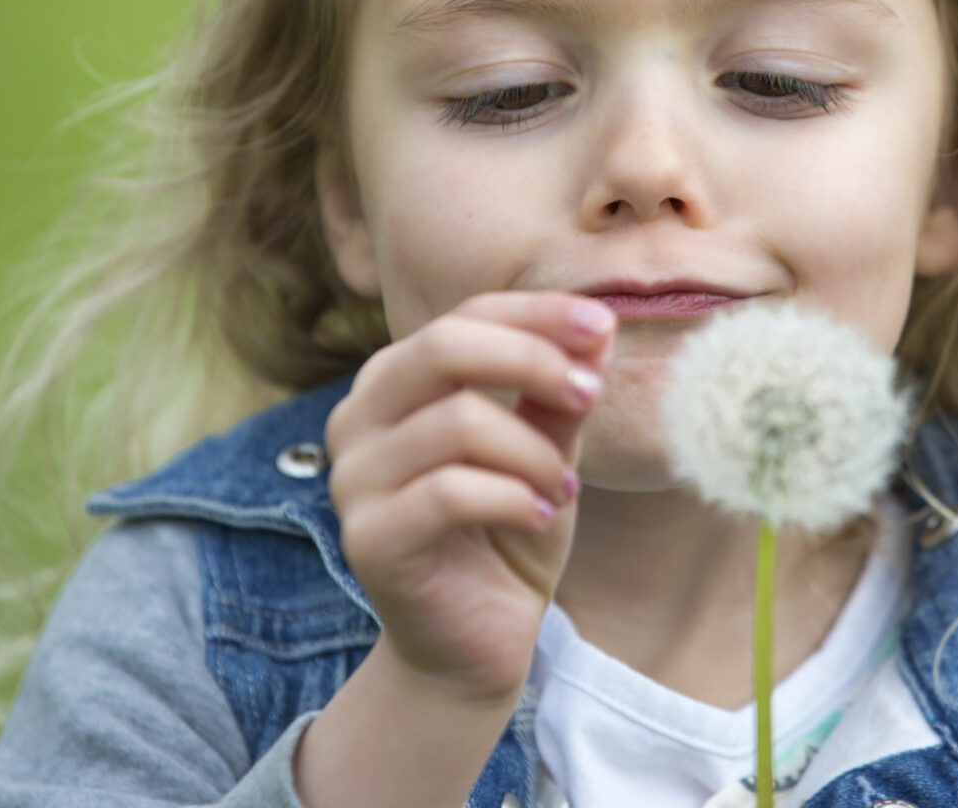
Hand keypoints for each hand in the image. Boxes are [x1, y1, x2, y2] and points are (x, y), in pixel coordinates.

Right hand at [322, 291, 613, 704]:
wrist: (474, 644)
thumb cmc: (506, 533)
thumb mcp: (544, 450)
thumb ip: (557, 392)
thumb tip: (600, 326)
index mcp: (396, 381)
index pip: (464, 316)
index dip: (536, 313)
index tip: (604, 327)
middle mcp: (358, 418)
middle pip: (444, 345)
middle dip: (533, 360)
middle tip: (590, 395)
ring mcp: (354, 479)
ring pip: (458, 422)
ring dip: (533, 453)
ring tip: (563, 489)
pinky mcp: (368, 538)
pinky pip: (450, 492)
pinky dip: (513, 499)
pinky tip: (540, 517)